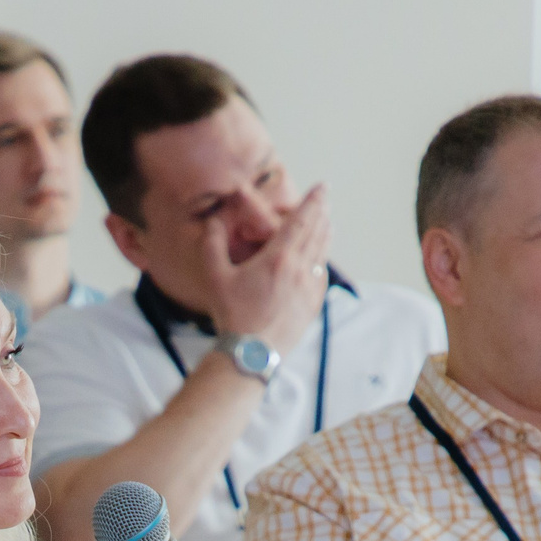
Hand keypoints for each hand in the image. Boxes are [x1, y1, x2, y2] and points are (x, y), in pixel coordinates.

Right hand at [199, 183, 331, 354]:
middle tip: (325, 198)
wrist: (252, 354)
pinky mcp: (313, 304)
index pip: (302, 221)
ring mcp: (310, 288)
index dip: (313, 201)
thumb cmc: (232, 315)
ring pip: (323, 252)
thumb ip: (212, 244)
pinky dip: (322, 259)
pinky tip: (320, 257)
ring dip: (326, 233)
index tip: (321, 187)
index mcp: (278, 258)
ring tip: (327, 221)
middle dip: (322, 212)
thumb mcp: (215, 276)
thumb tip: (214, 221)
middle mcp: (299, 269)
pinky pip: (322, 274)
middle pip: (318, 232)